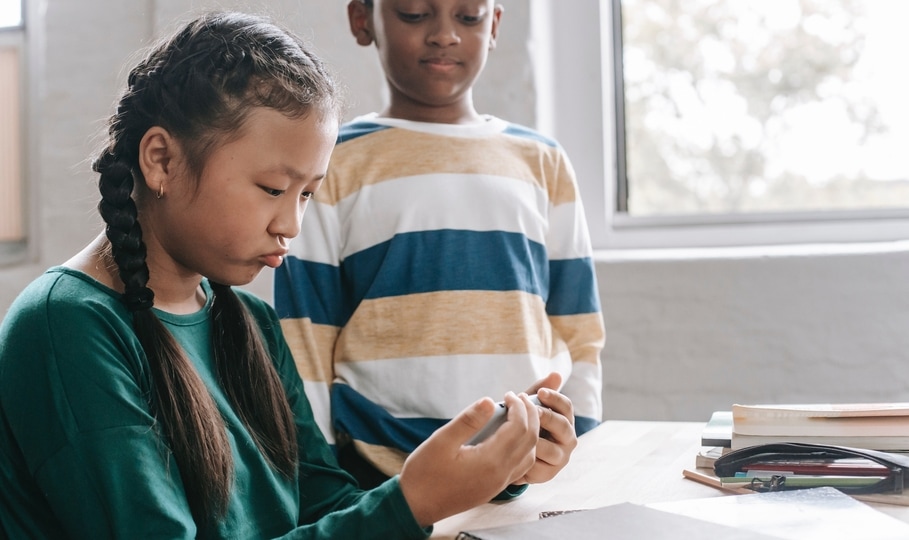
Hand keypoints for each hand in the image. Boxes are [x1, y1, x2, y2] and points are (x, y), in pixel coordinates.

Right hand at [398, 392, 539, 526]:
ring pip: (530, 455)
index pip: (519, 428)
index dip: (518, 407)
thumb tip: (489, 401)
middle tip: (519, 398)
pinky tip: (511, 438)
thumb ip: (468, 421)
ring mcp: (499, 484)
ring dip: (530, 432)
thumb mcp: (441, 441)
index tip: (508, 394)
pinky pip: (521, 467)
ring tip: (519, 415)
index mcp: (490, 461)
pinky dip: (524, 448)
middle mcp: (500, 474)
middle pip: (531, 441)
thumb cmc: (424, 473)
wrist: (416, 507)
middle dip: (530, 416)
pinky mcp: (495, 488)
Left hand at [516, 372, 577, 483]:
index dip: (555, 398)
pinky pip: (540, 468)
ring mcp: (560, 458)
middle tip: (532, 412)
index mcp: (565, 419)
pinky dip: (528, 461)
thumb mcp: (528, 407)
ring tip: (521, 434)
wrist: (511, 453)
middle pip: (563, 426)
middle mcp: (568, 438)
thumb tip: (556, 374)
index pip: (566, 406)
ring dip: (537, 442)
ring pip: (553, 450)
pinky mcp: (549, 474)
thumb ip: (539, 391)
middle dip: (547, 418)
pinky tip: (515, 454)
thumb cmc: (523, 424)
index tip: (540, 393)